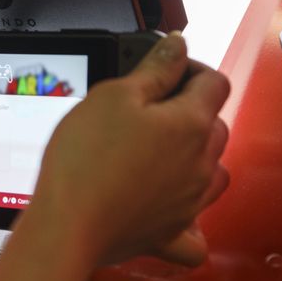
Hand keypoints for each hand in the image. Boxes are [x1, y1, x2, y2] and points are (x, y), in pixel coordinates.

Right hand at [27, 33, 229, 266]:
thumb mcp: (113, 95)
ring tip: (157, 152)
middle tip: (147, 108)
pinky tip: (174, 206)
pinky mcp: (171, 233)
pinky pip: (197, 230)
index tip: (165, 70)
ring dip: (194, 156)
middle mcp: (201, 164)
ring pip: (213, 170)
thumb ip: (155, 68)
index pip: (214, 82)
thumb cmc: (85, 160)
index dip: (190, 68)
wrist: (66, 224)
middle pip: (215, 125)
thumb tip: (178, 47)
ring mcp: (190, 202)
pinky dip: (193, 220)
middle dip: (189, 109)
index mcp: (191, 124)